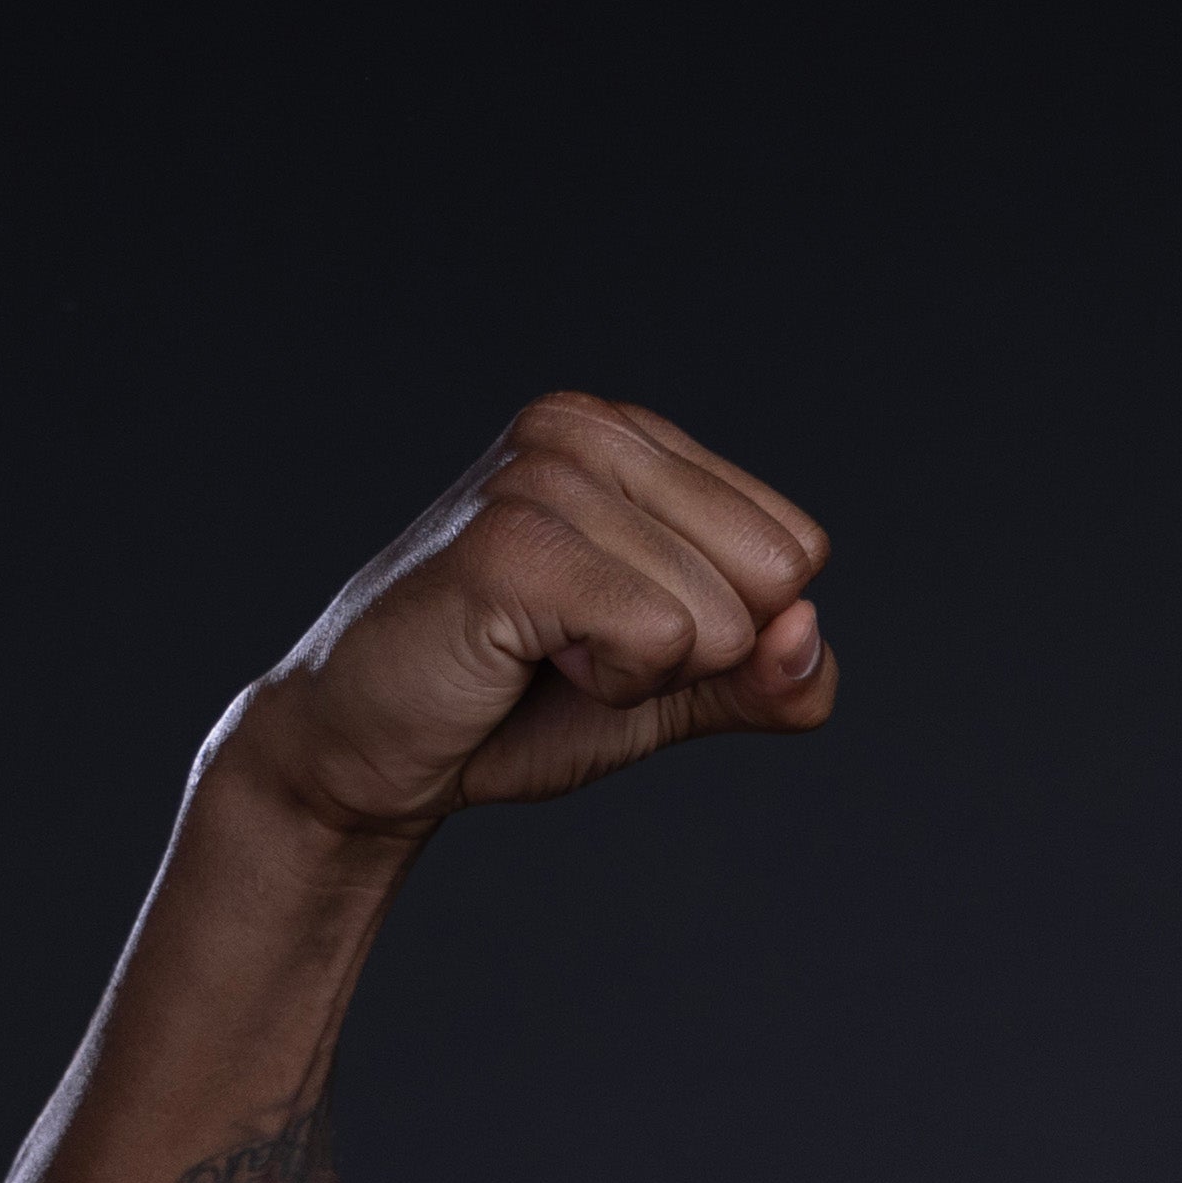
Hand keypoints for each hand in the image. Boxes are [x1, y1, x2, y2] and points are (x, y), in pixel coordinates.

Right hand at [228, 394, 836, 840]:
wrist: (374, 754)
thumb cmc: (520, 707)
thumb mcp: (679, 692)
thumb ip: (772, 678)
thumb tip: (807, 634)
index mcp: (629, 437)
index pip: (796, 549)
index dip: (730, 629)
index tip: (619, 630)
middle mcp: (584, 428)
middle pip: (774, 578)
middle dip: (693, 651)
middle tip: (575, 648)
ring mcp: (542, 474)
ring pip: (721, 618)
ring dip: (639, 673)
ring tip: (540, 652)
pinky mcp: (512, 542)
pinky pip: (661, 637)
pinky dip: (609, 684)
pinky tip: (524, 660)